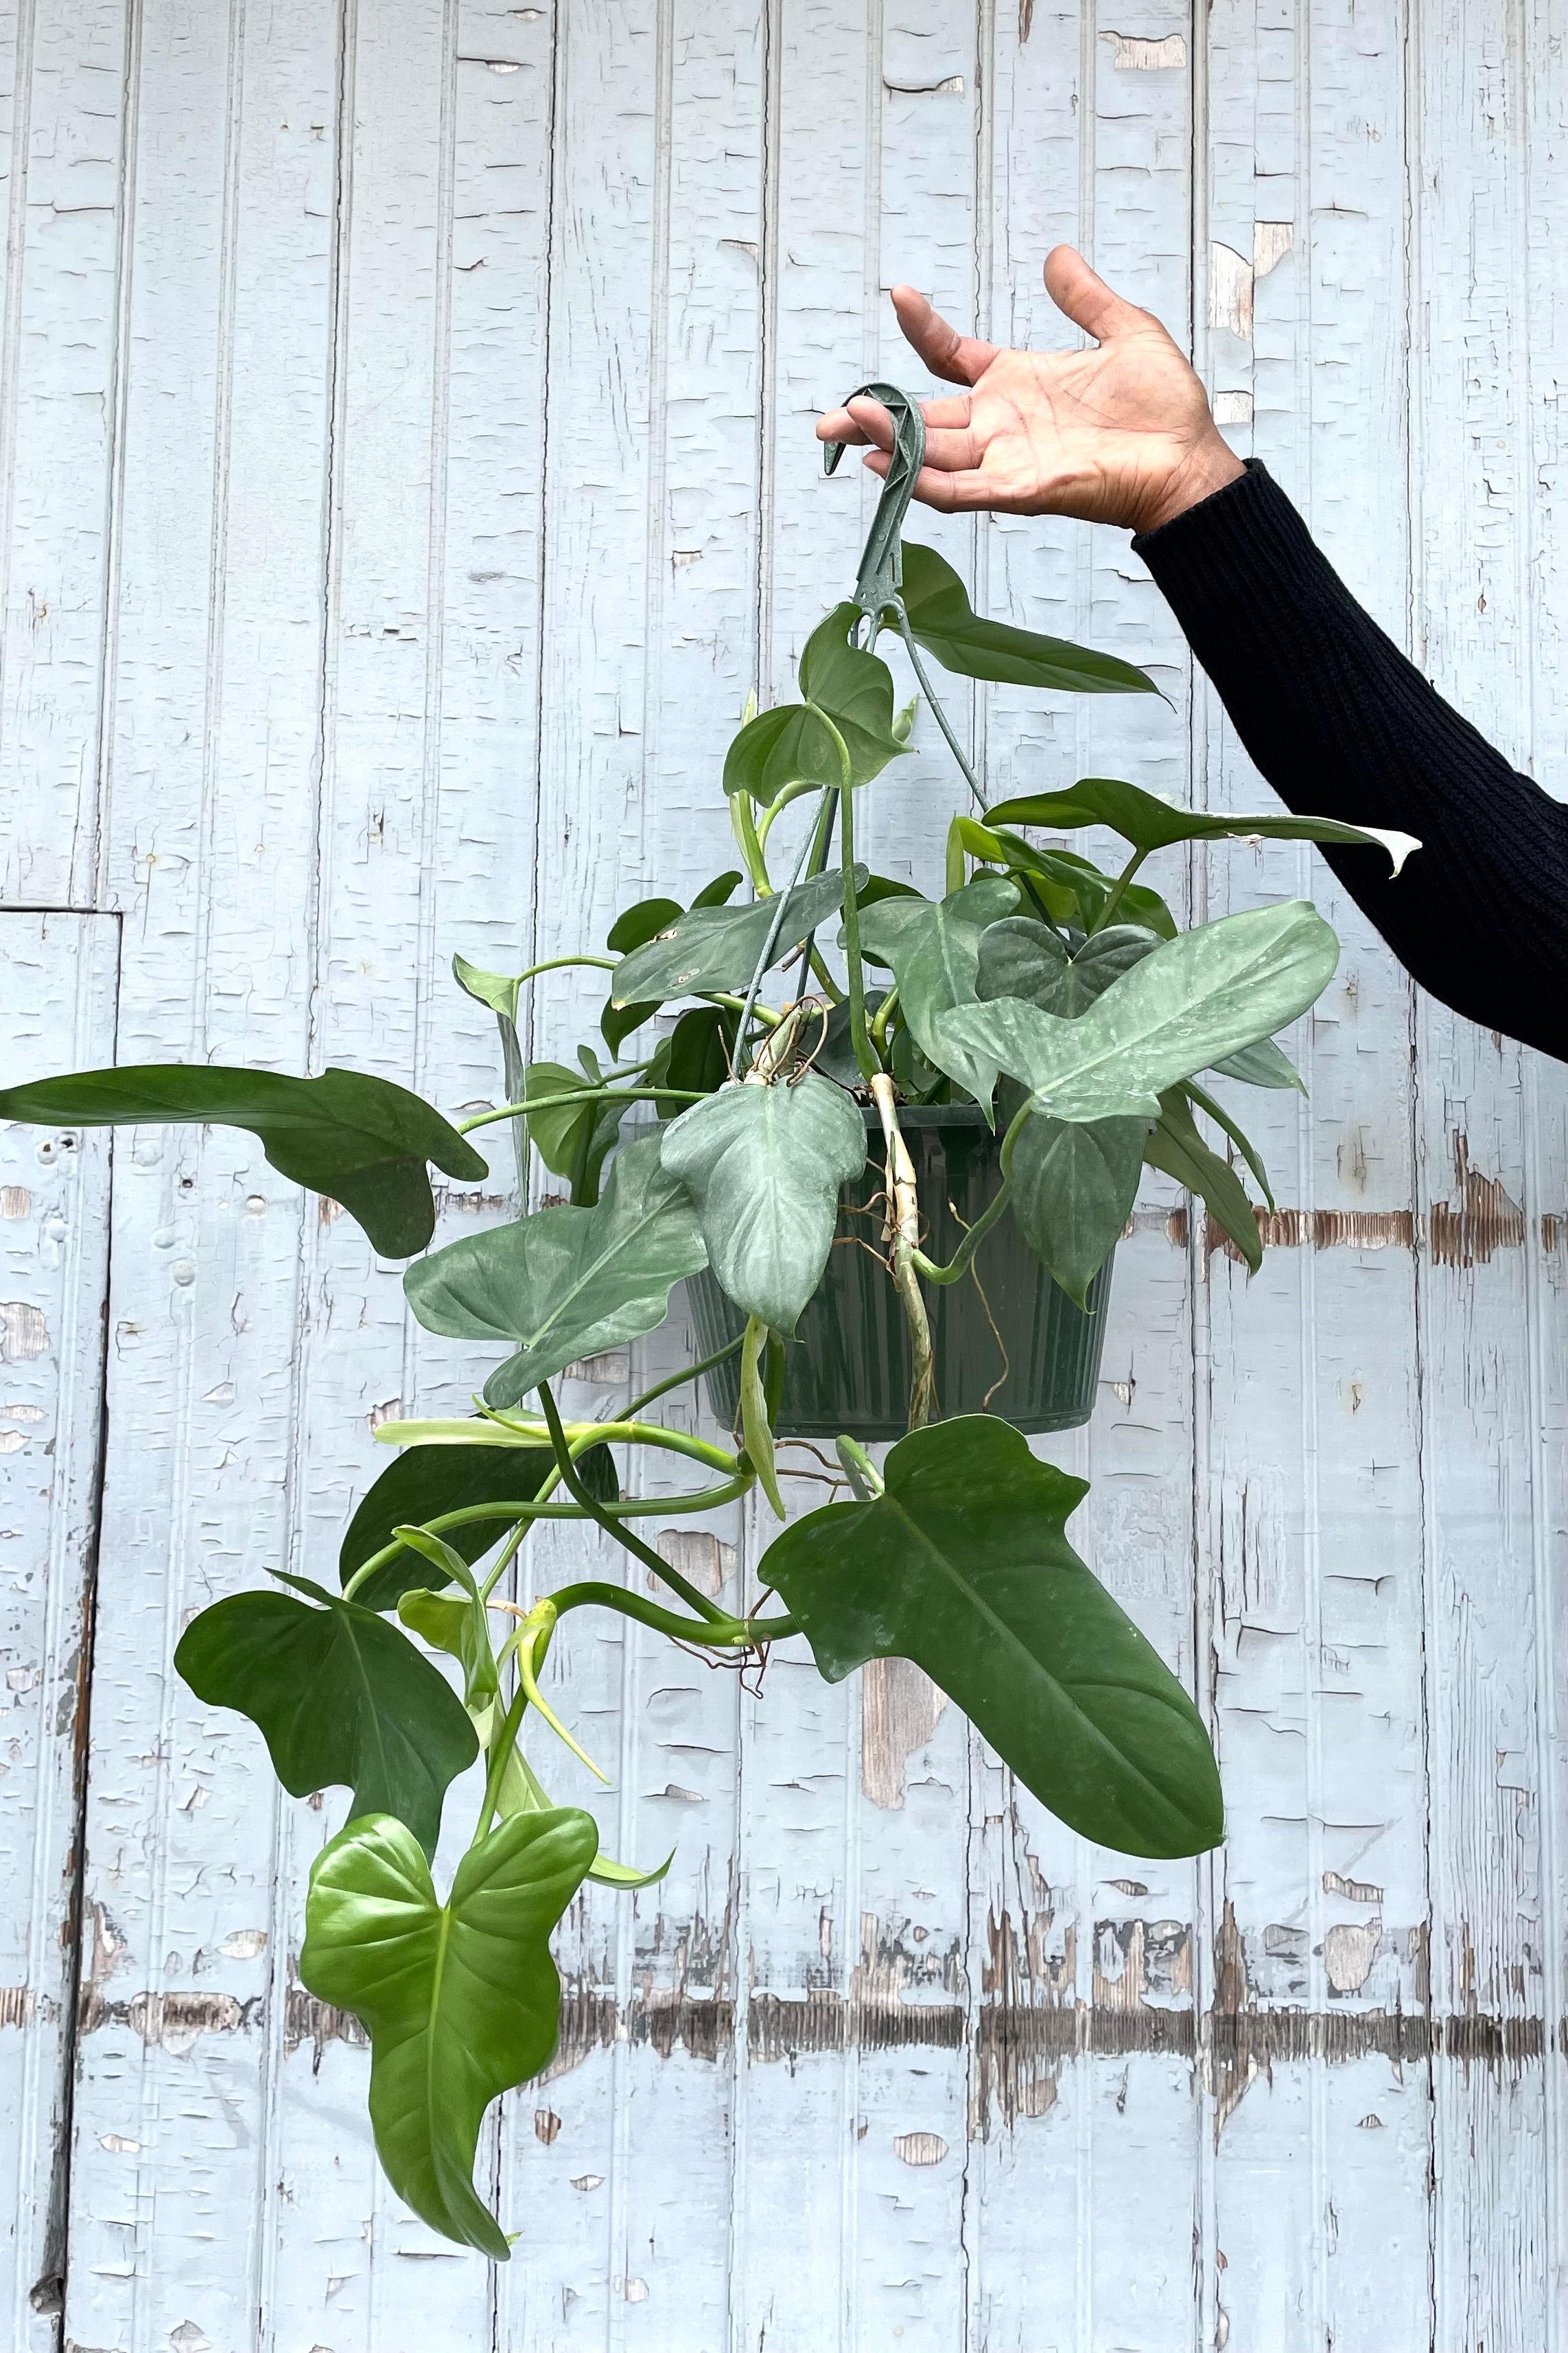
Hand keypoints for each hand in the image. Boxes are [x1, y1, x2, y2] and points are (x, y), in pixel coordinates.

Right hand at [816, 246, 1242, 536]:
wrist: (1188, 458)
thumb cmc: (1164, 408)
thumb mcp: (1126, 332)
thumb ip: (1085, 299)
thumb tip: (1059, 257)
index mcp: (1017, 383)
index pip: (952, 358)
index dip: (924, 331)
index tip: (901, 297)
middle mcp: (1001, 424)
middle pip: (923, 420)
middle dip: (873, 418)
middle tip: (831, 415)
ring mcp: (1006, 459)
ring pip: (930, 454)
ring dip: (887, 443)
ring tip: (847, 424)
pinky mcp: (1019, 490)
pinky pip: (960, 490)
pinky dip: (922, 482)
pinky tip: (889, 468)